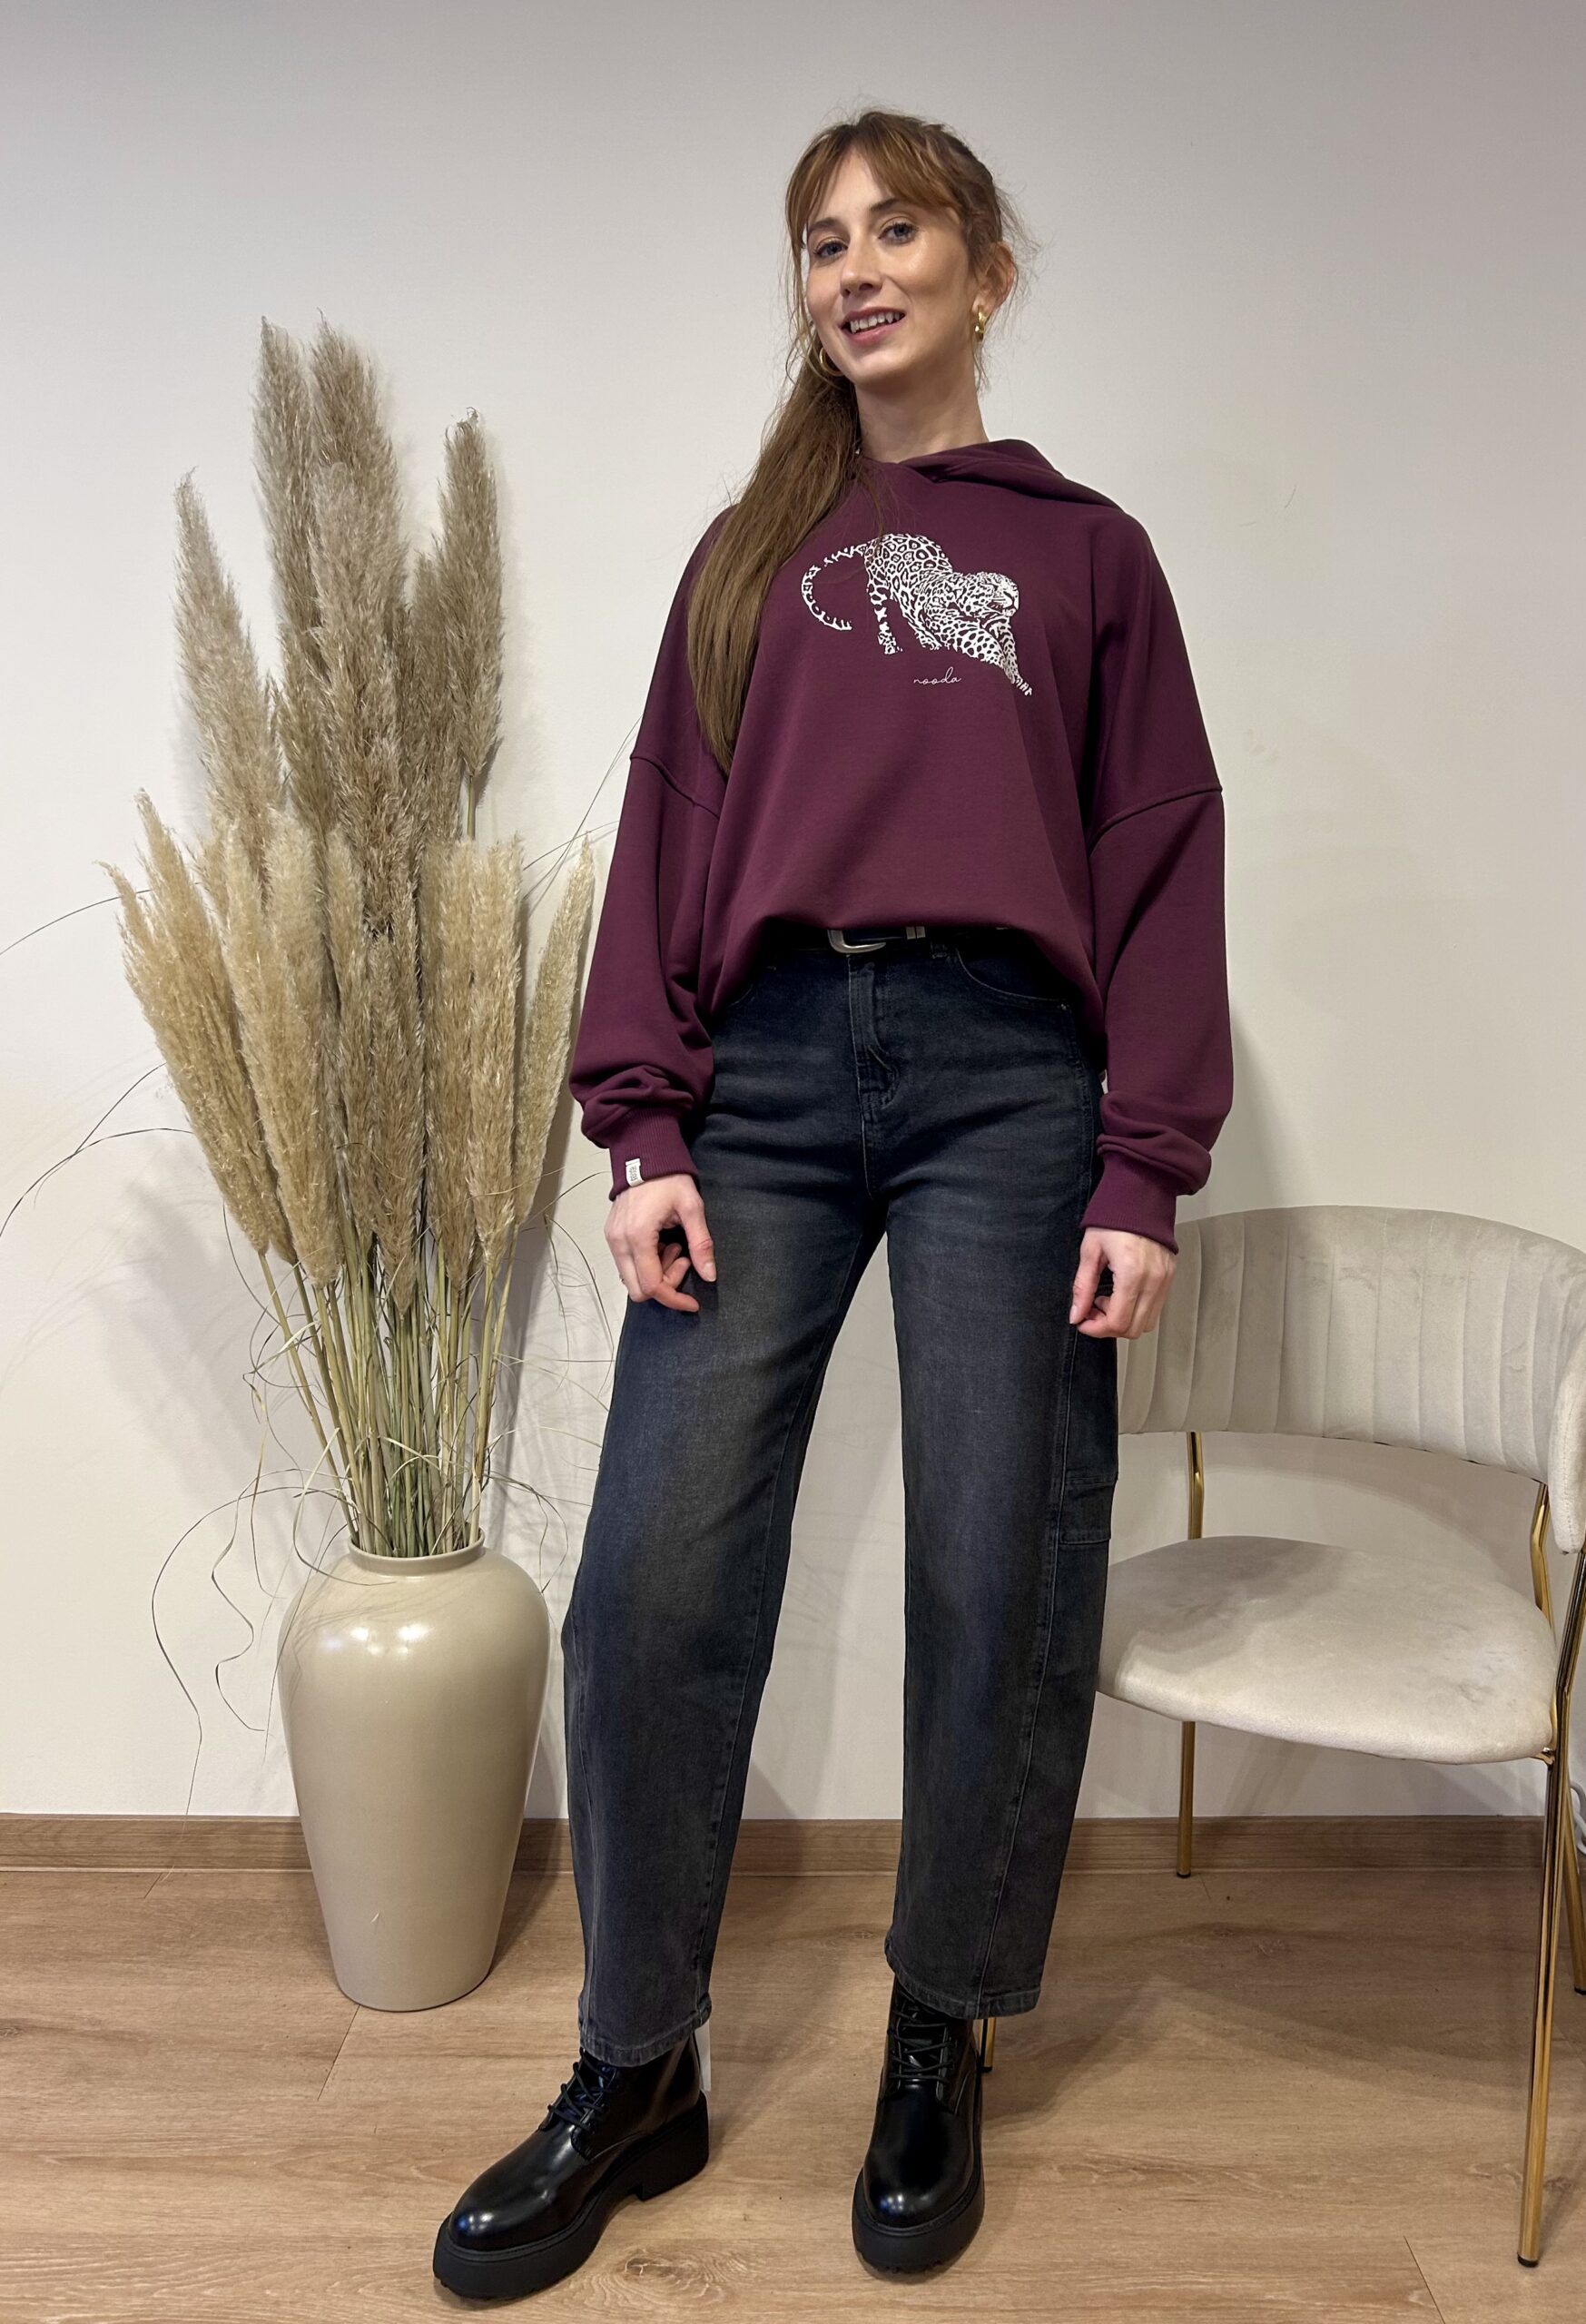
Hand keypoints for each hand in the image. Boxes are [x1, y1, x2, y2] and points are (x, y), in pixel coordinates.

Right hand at [606, 1173, 717, 1308]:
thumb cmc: (668, 1179)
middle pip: (638, 1290)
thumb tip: (709, 1274)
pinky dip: (647, 1264)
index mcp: (638, 1236)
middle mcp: (619, 1242)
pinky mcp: (612, 1236)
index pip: (653, 1286)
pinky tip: (662, 1244)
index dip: (674, 1299)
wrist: (644, 1156)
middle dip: (665, 1285)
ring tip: (674, 1247)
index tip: (692, 1302)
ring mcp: (612, 1240)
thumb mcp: (692, 1209)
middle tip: (683, 1261)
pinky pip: (627, 1265)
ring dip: (656, 1273)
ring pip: (631, 1279)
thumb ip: (701, 1244)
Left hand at [1069, 1227, 1173, 1339]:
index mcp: (1132, 1273)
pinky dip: (1136, 1310)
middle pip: (1134, 1328)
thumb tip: (1076, 1314)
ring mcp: (1165, 1279)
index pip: (1118, 1321)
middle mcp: (1153, 1280)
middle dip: (1109, 1327)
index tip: (1082, 1322)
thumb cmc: (1115, 1219)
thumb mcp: (1090, 1251)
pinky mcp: (1170, 1276)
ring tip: (1107, 1300)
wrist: (1140, 1197)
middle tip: (1092, 1311)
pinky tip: (1121, 1294)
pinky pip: (1155, 1308)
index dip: (1096, 1329)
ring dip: (1124, 1320)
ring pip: (1147, 1323)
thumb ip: (1083, 1287)